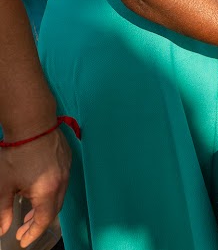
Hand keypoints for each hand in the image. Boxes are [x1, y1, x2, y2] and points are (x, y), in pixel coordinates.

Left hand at [0, 130, 70, 247]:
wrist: (34, 123)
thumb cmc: (17, 153)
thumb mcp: (5, 184)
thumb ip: (3, 210)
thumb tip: (2, 229)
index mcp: (47, 191)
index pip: (43, 220)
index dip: (33, 233)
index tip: (23, 241)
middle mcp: (62, 182)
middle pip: (53, 210)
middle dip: (37, 222)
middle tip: (23, 229)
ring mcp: (67, 170)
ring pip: (58, 196)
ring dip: (44, 207)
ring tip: (28, 212)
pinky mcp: (67, 160)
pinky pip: (61, 183)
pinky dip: (50, 193)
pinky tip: (38, 190)